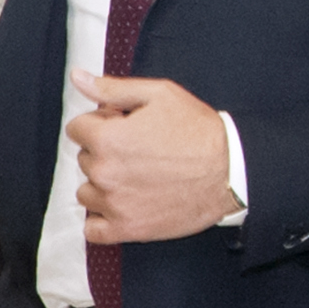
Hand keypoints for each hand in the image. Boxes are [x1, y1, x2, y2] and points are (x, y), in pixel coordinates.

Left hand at [69, 71, 238, 240]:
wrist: (231, 170)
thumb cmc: (199, 132)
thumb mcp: (159, 95)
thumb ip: (112, 89)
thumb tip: (78, 78)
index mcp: (107, 138)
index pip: (77, 129)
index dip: (100, 125)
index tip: (121, 128)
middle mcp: (104, 172)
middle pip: (84, 159)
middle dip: (105, 153)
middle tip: (139, 152)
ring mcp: (114, 203)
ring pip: (87, 192)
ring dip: (104, 185)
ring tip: (136, 177)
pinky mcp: (128, 229)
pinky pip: (94, 230)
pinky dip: (103, 219)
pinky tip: (123, 205)